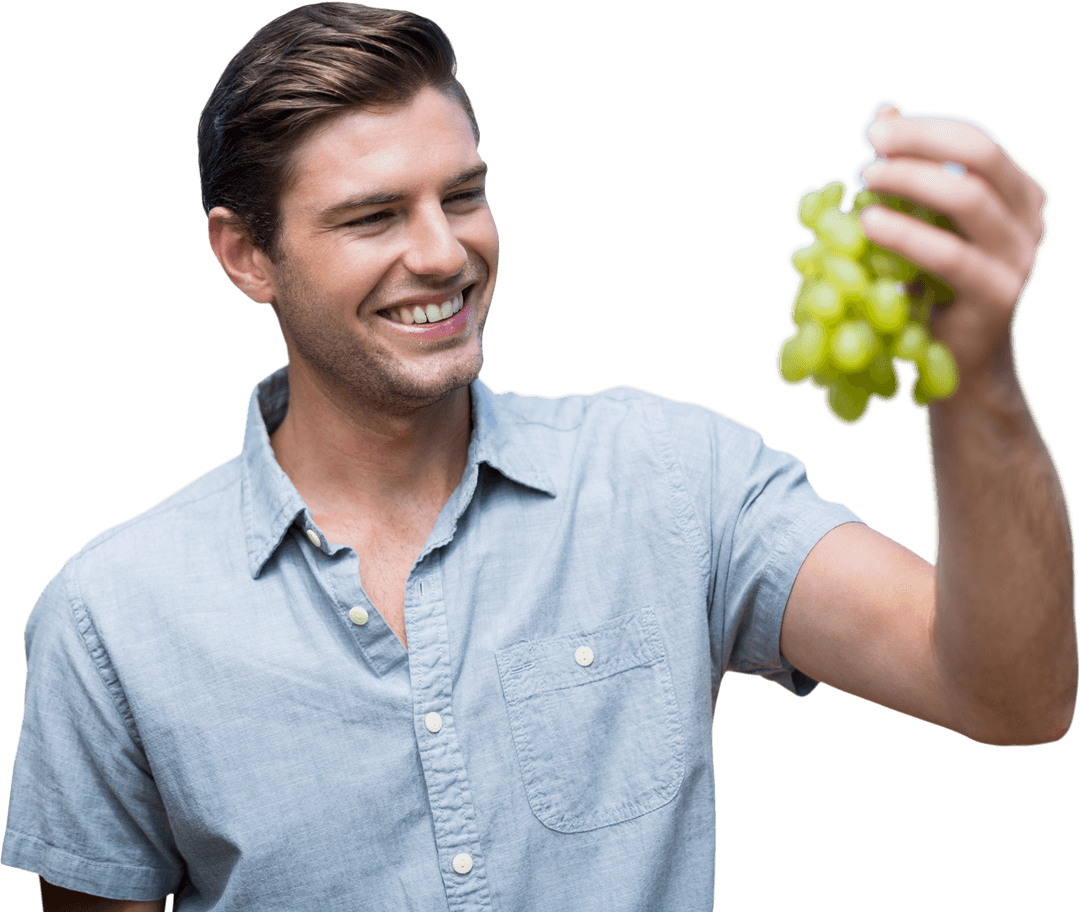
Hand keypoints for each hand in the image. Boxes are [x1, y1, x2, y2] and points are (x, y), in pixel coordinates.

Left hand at [854, 100, 1049, 397]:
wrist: (959, 365)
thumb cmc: (934, 291)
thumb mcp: (922, 225)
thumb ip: (910, 171)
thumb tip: (883, 111)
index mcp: (1018, 193)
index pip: (976, 140)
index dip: (924, 129)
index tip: (872, 130)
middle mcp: (1030, 219)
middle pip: (981, 155)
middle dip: (919, 143)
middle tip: (867, 152)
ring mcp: (1021, 258)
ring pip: (968, 199)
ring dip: (909, 182)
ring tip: (863, 182)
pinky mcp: (999, 296)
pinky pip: (949, 256)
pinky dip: (905, 234)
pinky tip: (868, 224)